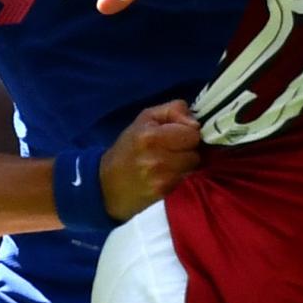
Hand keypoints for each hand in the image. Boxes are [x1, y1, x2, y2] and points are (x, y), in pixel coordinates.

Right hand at [99, 100, 201, 219]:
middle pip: (195, 152)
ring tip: (170, 162)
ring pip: (193, 167)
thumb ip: (173, 110)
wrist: (107, 184)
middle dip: (188, 149)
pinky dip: (179, 176)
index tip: (178, 134)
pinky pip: (185, 179)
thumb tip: (195, 123)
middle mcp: (157, 158)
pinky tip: (166, 174)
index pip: (192, 133)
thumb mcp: (146, 118)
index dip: (187, 132)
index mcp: (150, 135)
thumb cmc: (128, 147)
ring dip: (185, 164)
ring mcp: (161, 178)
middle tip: (173, 150)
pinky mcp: (163, 192)